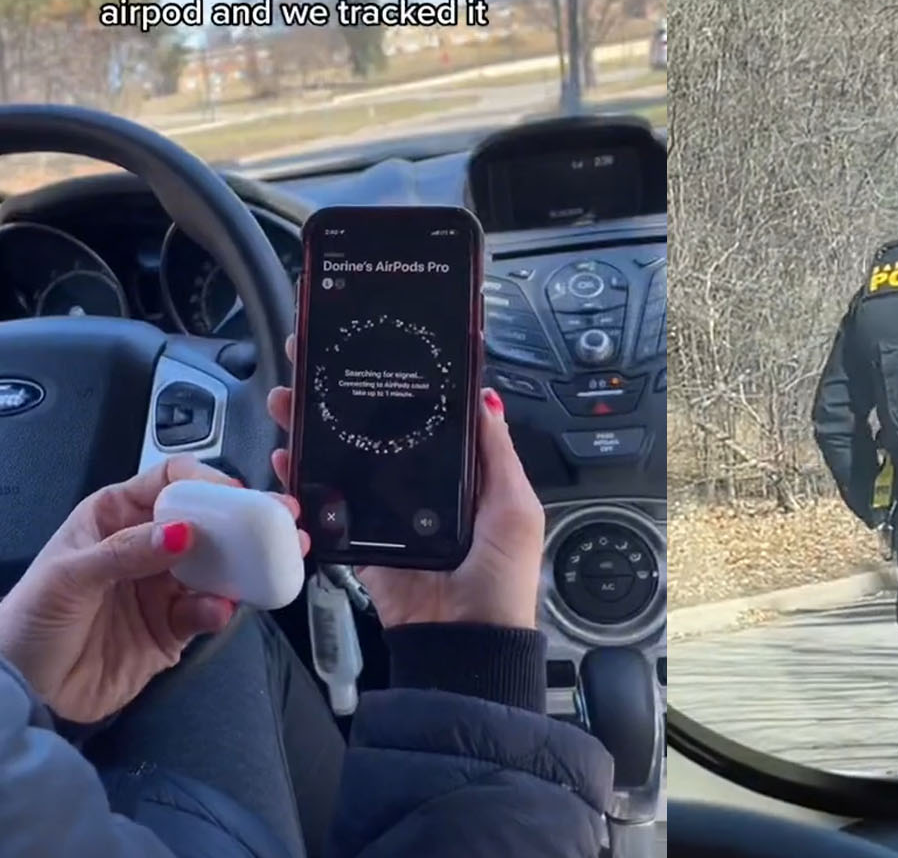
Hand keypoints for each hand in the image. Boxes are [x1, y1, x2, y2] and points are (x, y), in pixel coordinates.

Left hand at [0, 458, 305, 721]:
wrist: (24, 693)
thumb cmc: (31, 622)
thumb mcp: (69, 577)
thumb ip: (127, 552)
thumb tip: (185, 531)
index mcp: (116, 517)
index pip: (170, 483)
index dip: (206, 483)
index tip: (236, 495)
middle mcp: (146, 546)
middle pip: (207, 522)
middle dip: (245, 521)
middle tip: (282, 520)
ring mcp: (163, 587)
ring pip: (218, 565)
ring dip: (246, 565)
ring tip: (274, 564)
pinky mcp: (174, 627)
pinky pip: (208, 610)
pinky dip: (219, 609)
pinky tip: (217, 611)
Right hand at [269, 337, 543, 628]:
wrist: (465, 643)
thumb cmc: (502, 577)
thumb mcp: (514, 505)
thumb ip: (496, 452)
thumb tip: (487, 397)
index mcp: (462, 475)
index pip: (427, 419)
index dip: (401, 386)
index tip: (373, 352)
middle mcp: (421, 489)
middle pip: (375, 433)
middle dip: (341, 400)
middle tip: (310, 367)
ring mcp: (388, 515)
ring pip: (344, 463)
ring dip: (312, 431)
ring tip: (287, 401)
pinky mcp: (361, 544)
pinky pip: (326, 510)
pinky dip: (302, 486)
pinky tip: (286, 460)